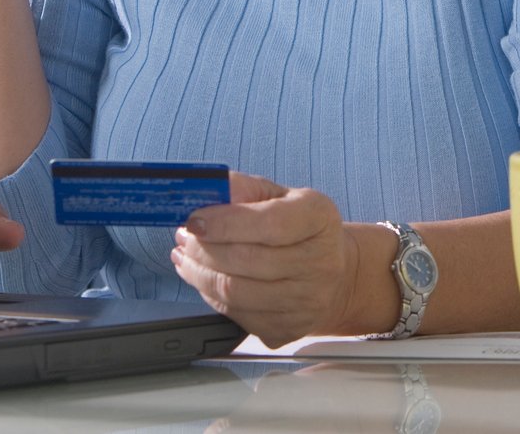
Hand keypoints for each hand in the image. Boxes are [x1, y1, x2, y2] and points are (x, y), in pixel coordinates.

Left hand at [170, 173, 376, 346]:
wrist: (334, 273)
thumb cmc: (299, 229)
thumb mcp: (278, 196)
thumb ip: (242, 189)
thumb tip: (202, 194)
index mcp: (319, 218)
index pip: (270, 224)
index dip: (225, 223)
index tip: (195, 221)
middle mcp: (320, 262)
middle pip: (246, 260)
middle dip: (203, 249)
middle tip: (185, 238)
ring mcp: (306, 302)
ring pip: (235, 292)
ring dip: (199, 274)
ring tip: (188, 258)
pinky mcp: (287, 330)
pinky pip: (235, 315)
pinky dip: (212, 296)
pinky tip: (207, 279)